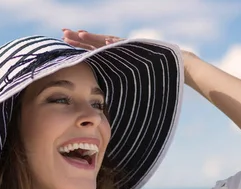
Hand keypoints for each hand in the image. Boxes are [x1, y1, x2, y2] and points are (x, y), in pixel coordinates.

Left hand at [62, 29, 196, 83]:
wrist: (178, 68)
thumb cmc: (155, 81)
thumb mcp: (129, 85)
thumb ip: (115, 85)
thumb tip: (101, 102)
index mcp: (114, 58)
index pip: (92, 51)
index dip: (78, 47)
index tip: (63, 42)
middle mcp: (119, 51)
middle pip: (95, 44)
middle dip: (79, 39)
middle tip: (62, 33)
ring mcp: (128, 48)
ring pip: (106, 42)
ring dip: (91, 39)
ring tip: (77, 35)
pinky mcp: (138, 48)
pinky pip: (123, 46)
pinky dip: (112, 43)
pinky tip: (102, 40)